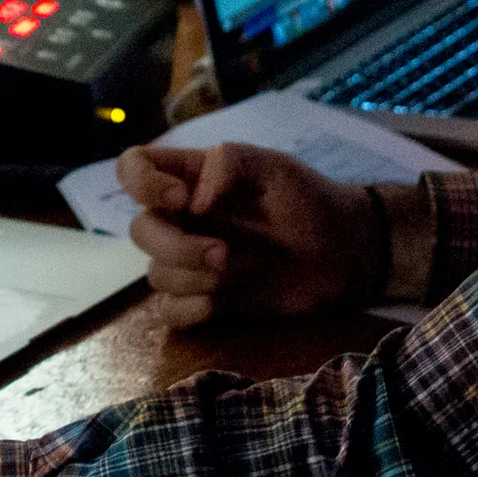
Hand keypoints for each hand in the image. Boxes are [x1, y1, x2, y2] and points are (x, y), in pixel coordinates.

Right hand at [116, 143, 376, 328]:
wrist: (345, 253)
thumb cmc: (309, 200)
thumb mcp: (275, 168)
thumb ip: (230, 164)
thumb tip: (194, 201)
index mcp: (190, 178)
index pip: (132, 168)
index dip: (142, 184)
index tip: (181, 200)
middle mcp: (182, 219)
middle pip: (139, 231)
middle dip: (177, 247)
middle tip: (225, 253)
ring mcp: (192, 261)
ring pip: (156, 275)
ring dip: (195, 279)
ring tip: (243, 272)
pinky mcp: (206, 301)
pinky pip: (171, 312)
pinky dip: (193, 310)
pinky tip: (227, 302)